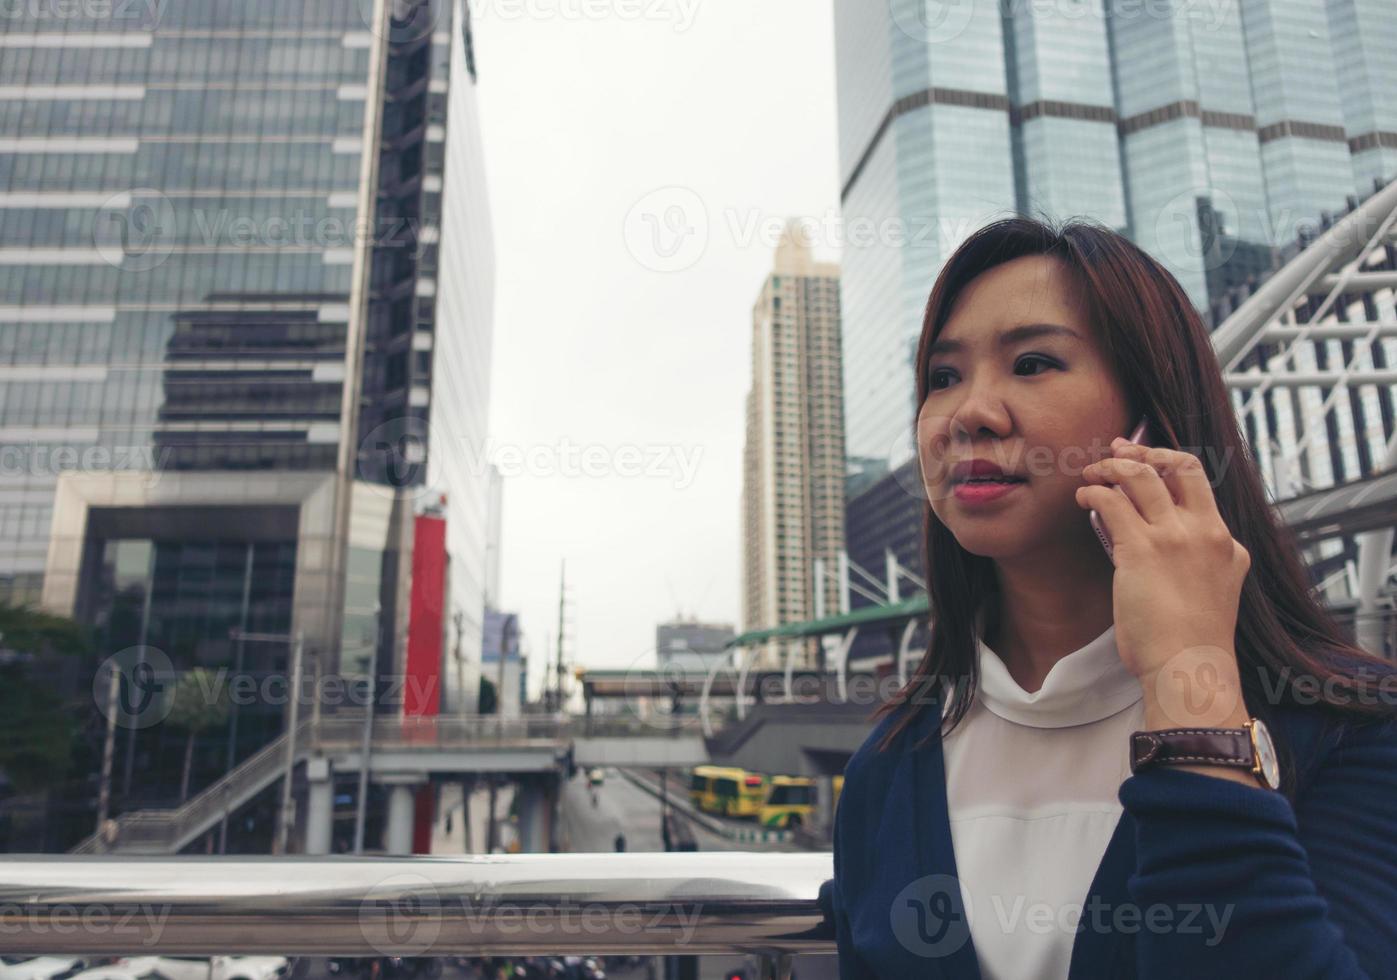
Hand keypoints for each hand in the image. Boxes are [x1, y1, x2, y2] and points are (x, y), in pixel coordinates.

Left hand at [1075, 438, 1251, 723]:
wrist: (1190, 669)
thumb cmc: (1192, 642)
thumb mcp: (1216, 591)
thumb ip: (1207, 562)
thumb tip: (1182, 548)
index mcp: (1226, 543)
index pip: (1200, 483)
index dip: (1169, 463)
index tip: (1146, 459)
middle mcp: (1206, 532)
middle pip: (1180, 465)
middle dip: (1145, 451)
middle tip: (1116, 450)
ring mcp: (1175, 538)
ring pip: (1141, 476)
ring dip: (1111, 467)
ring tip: (1092, 473)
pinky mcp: (1142, 549)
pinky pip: (1112, 501)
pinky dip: (1093, 493)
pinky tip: (1084, 499)